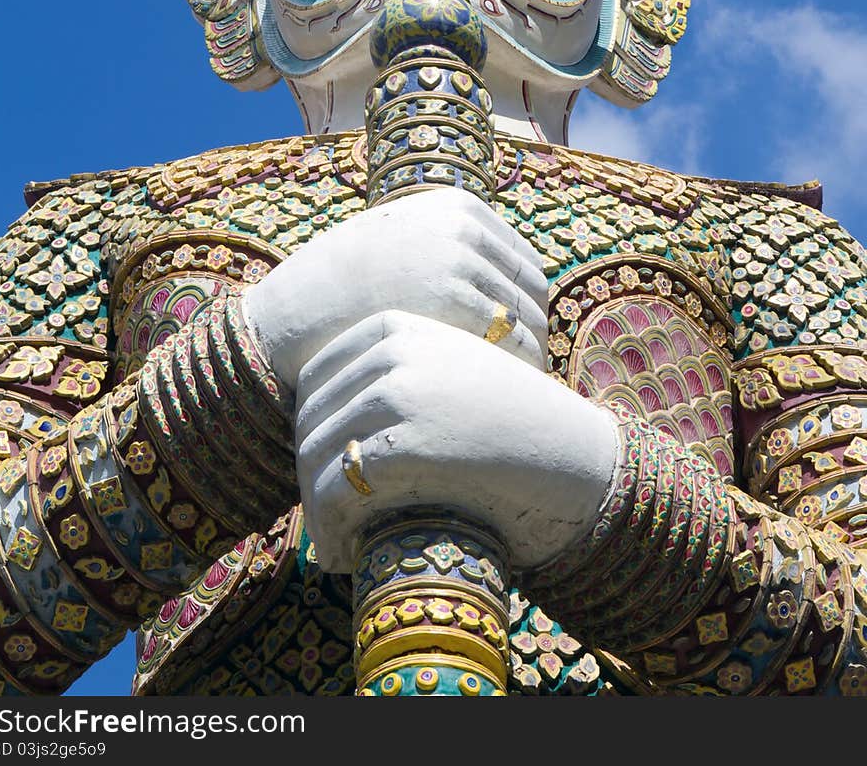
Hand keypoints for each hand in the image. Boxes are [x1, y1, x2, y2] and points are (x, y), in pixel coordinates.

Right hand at [242, 187, 547, 391]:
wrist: (294, 314)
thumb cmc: (343, 290)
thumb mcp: (398, 243)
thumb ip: (446, 249)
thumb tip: (498, 286)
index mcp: (456, 206)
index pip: (524, 261)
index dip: (526, 307)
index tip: (520, 342)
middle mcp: (463, 228)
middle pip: (533, 290)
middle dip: (532, 333)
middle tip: (525, 374)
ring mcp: (459, 265)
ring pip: (531, 321)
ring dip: (530, 357)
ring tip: (518, 393)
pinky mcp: (453, 308)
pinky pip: (515, 347)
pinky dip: (520, 374)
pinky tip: (506, 400)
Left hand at [294, 311, 619, 572]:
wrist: (570, 453)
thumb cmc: (510, 423)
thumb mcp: (447, 371)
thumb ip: (393, 375)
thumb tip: (315, 427)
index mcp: (395, 324)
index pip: (315, 378)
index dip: (310, 433)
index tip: (318, 477)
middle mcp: (390, 349)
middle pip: (310, 418)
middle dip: (308, 478)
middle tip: (322, 524)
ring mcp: (396, 392)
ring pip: (315, 455)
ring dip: (315, 512)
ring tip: (329, 548)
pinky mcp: (403, 441)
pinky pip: (336, 489)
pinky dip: (328, 528)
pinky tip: (340, 556)